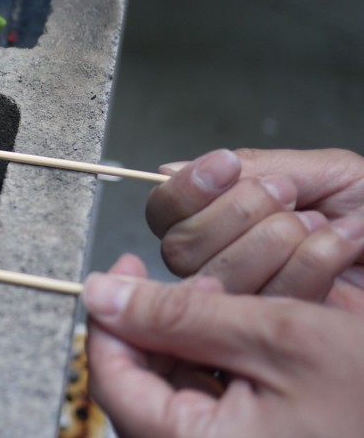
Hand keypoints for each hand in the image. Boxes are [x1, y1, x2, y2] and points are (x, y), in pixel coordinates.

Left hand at [85, 254, 363, 437]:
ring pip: (177, 394)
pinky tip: (253, 336)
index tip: (121, 269)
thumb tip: (102, 294)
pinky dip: (222, 368)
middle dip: (159, 326)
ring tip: (234, 305)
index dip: (109, 317)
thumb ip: (181, 315)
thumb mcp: (282, 337)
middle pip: (142, 387)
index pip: (111, 379)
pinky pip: (214, 410)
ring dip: (192, 343)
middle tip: (196, 285)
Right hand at [146, 148, 363, 312]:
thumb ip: (251, 170)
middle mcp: (228, 262)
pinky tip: (335, 251)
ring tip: (317, 225)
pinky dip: (308, 265)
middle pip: (179, 246)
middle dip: (236, 214)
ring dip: (273, 240)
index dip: (186, 189)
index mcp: (227, 219)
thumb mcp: (323, 174)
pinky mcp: (278, 332)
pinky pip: (264, 300)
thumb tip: (172, 170)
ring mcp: (250, 302)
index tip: (225, 168)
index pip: (165, 210)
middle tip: (286, 198)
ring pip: (216, 276)